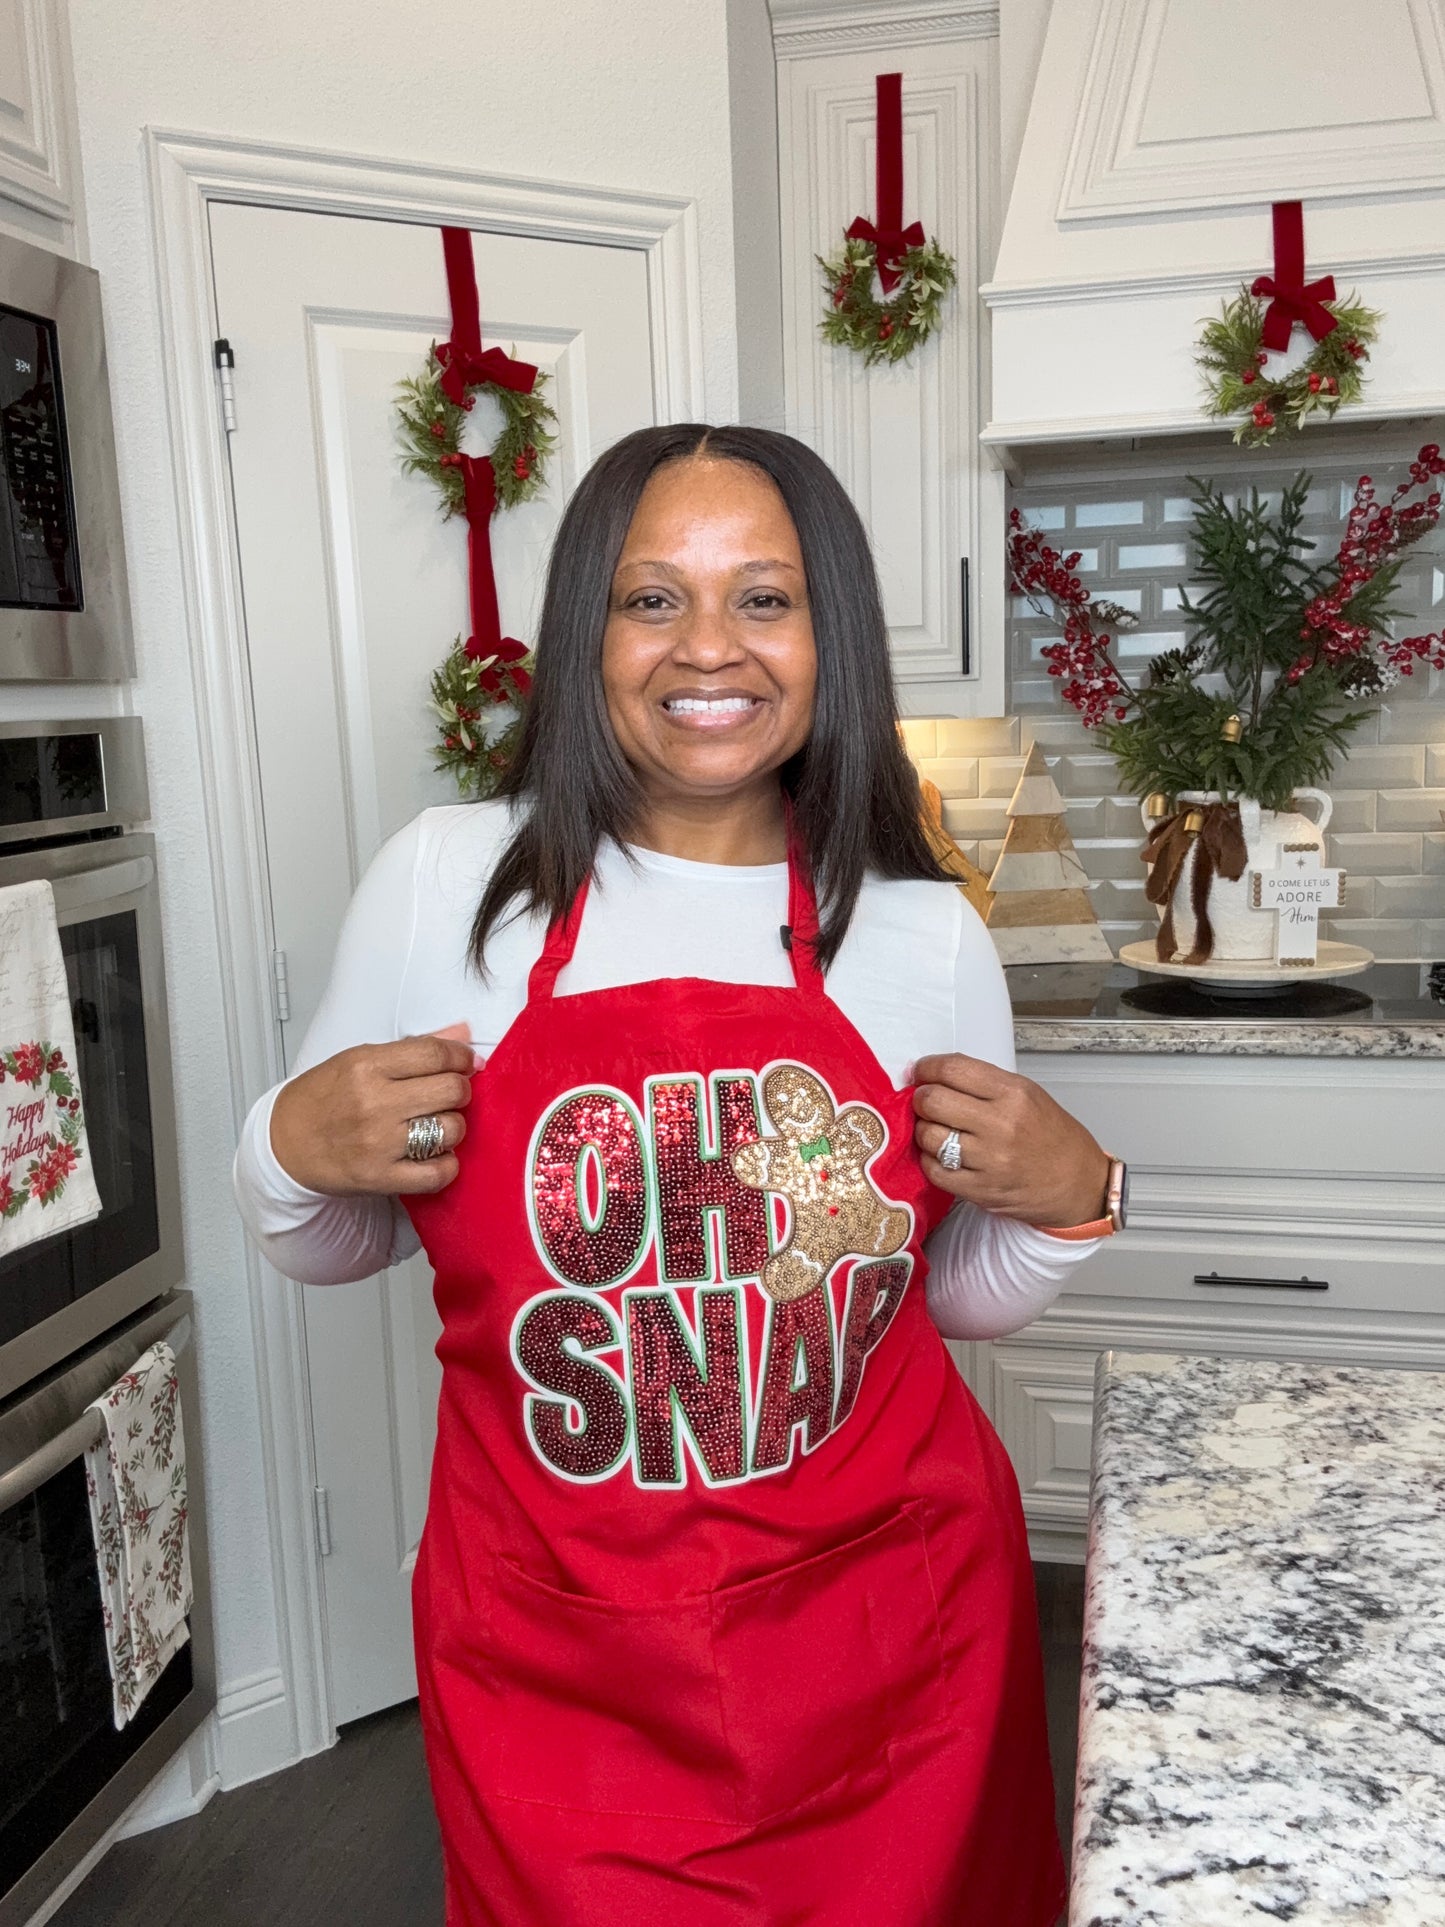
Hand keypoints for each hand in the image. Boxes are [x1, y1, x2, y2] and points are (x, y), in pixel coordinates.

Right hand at [269, 1027, 476, 1197]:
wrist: (284, 1144)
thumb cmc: (322, 1099)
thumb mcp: (358, 1060)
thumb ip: (413, 1048)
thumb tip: (462, 1033)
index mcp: (366, 1065)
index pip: (435, 1053)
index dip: (461, 1057)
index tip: (466, 1063)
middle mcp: (374, 1103)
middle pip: (451, 1090)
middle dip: (459, 1090)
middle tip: (448, 1095)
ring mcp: (378, 1143)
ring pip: (451, 1129)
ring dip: (453, 1127)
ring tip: (435, 1125)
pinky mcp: (381, 1177)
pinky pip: (438, 1173)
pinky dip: (446, 1165)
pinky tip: (434, 1155)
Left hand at [912, 1054, 1109, 1228]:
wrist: (1079, 1185)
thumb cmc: (1055, 1138)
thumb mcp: (1030, 1095)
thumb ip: (985, 1084)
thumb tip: (937, 1075)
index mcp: (1014, 1093)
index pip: (952, 1069)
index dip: (927, 1068)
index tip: (921, 1072)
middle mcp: (1001, 1125)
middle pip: (932, 1100)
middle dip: (921, 1098)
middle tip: (926, 1101)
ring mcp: (990, 1160)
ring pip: (928, 1136)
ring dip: (924, 1131)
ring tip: (937, 1130)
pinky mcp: (980, 1190)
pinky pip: (934, 1170)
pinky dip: (931, 1161)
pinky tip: (942, 1156)